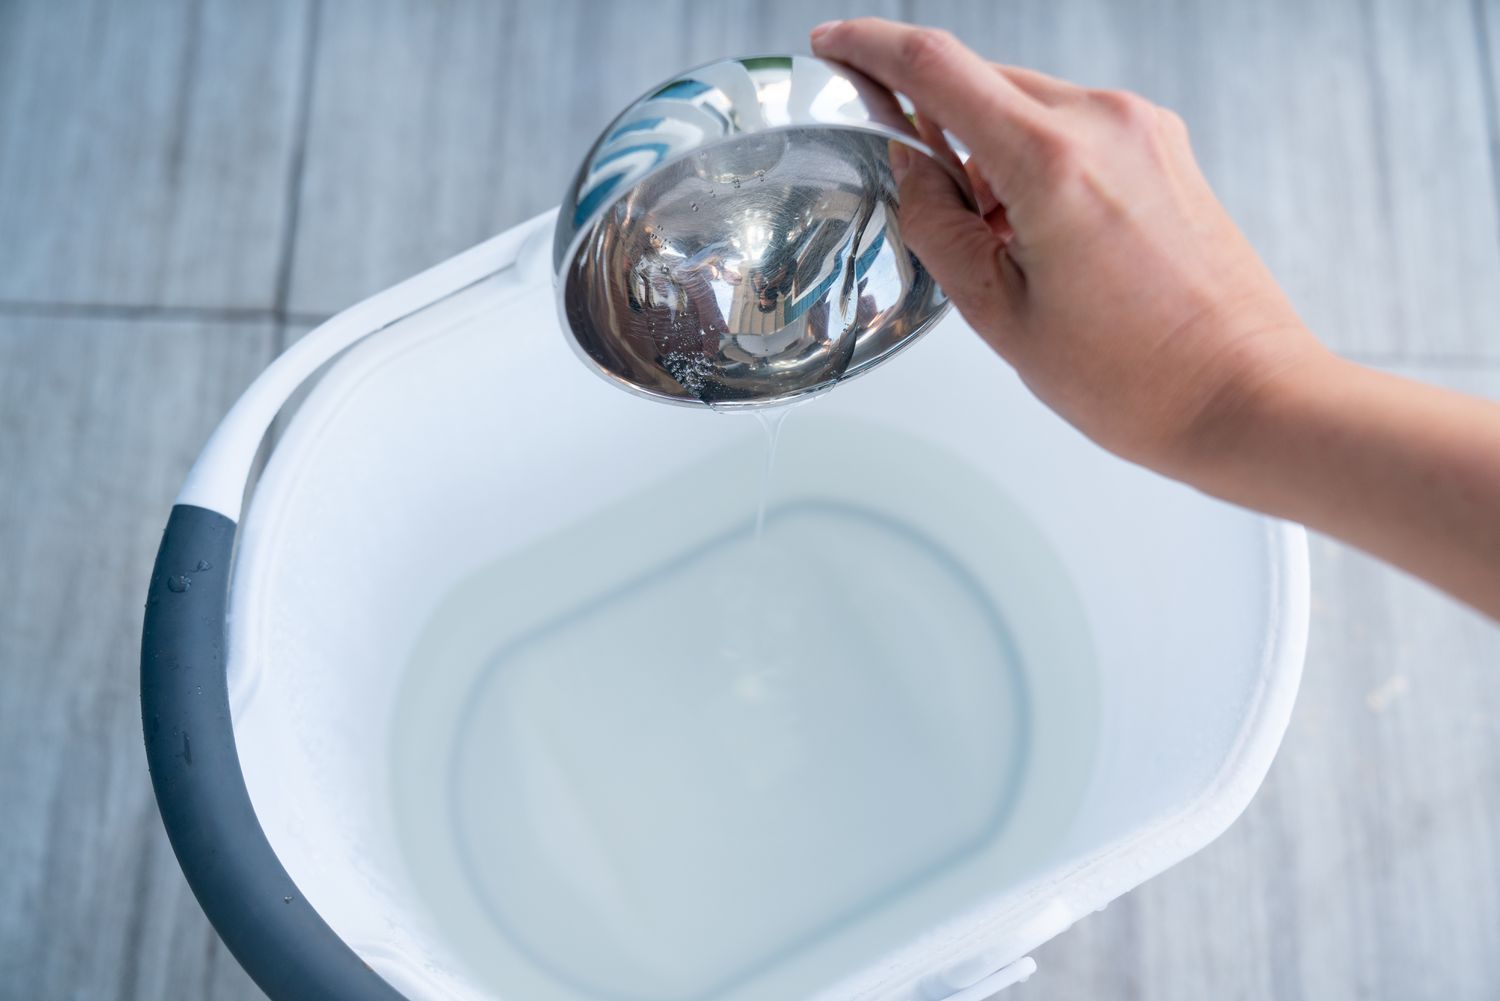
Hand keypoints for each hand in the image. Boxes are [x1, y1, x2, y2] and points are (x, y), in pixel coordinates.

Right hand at [812, 18, 1326, 477]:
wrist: (1246, 396)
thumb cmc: (1138, 378)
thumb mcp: (1001, 315)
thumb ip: (938, 228)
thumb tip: (912, 170)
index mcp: (1052, 162)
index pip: (937, 66)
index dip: (871, 47)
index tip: (834, 44)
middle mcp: (1106, 123)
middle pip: (984, 84)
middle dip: (938, 130)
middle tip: (927, 204)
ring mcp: (1145, 130)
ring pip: (1029, 108)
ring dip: (991, 156)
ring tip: (1004, 250)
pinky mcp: (1167, 149)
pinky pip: (1075, 129)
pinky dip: (1037, 164)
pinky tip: (1042, 236)